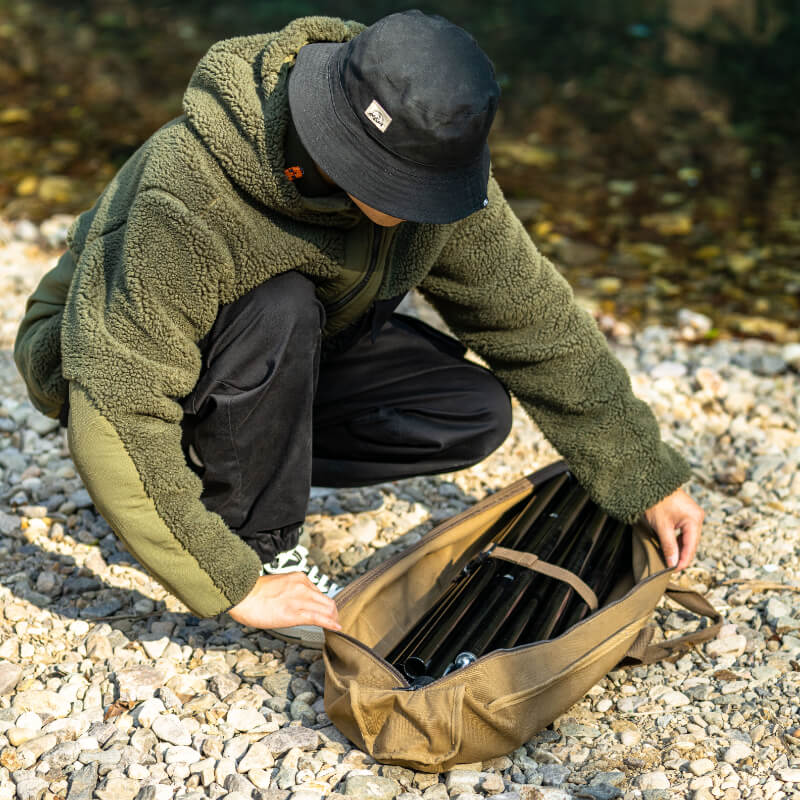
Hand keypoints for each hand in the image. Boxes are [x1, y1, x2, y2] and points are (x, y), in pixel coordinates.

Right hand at [227, 573, 341, 631]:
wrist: (242, 595)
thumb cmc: (254, 593)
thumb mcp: (279, 584)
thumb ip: (292, 591)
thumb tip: (298, 603)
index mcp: (299, 578)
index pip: (319, 592)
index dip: (325, 604)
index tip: (326, 611)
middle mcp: (303, 586)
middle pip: (327, 601)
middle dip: (333, 613)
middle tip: (335, 621)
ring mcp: (301, 598)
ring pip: (327, 609)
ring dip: (333, 619)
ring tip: (336, 626)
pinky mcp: (295, 613)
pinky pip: (319, 618)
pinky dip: (331, 624)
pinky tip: (336, 628)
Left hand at [644, 487, 703, 571]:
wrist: (650, 482)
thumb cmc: (656, 501)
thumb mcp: (661, 526)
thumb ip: (668, 546)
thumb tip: (672, 563)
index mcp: (694, 520)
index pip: (691, 546)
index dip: (683, 561)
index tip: (673, 571)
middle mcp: (697, 517)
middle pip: (691, 543)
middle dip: (681, 556)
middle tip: (669, 567)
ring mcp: (692, 515)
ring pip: (687, 538)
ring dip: (679, 548)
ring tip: (669, 559)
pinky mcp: (686, 514)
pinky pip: (684, 531)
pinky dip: (677, 540)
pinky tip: (670, 546)